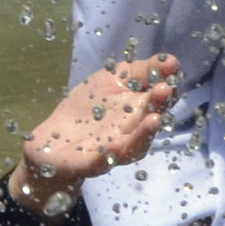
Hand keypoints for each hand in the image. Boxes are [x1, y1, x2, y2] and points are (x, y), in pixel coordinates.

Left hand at [11, 53, 177, 211]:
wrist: (53, 141)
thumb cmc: (88, 107)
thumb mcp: (113, 79)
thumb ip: (141, 71)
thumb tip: (171, 61)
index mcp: (142, 112)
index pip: (162, 100)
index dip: (168, 86)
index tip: (171, 69)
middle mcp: (133, 133)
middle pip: (151, 121)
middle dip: (159, 106)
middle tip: (164, 90)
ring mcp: (113, 150)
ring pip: (134, 147)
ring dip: (144, 135)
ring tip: (154, 120)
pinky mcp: (88, 164)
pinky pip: (100, 162)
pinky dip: (106, 157)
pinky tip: (111, 146)